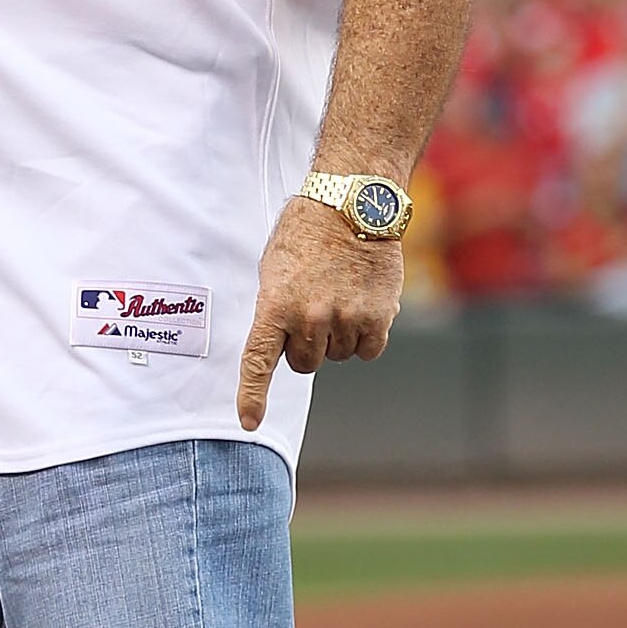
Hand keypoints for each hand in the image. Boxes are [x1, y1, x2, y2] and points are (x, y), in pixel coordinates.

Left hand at [237, 193, 403, 430]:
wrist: (352, 204)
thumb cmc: (307, 232)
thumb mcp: (274, 269)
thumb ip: (276, 311)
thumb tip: (282, 345)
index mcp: (274, 306)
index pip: (258, 362)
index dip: (252, 396)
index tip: (249, 423)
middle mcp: (309, 318)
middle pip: (304, 363)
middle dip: (307, 345)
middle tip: (313, 307)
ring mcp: (345, 320)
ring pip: (338, 356)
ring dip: (338, 336)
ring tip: (339, 293)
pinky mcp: (377, 318)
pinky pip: (368, 351)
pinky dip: (365, 336)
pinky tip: (362, 303)